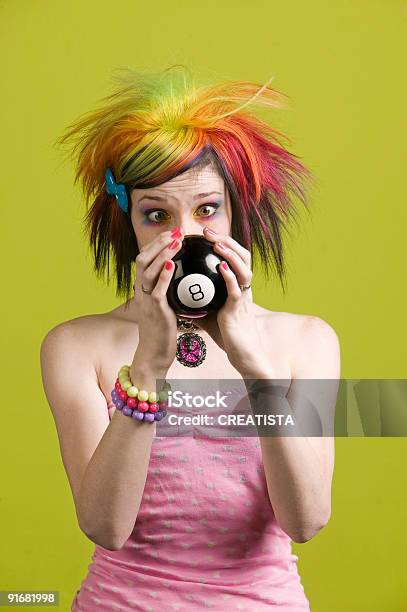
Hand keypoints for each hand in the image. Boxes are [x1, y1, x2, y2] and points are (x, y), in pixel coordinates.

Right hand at [131, 227, 182, 375]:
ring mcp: (146, 301)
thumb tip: (182, 276)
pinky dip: (164, 275)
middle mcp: (141, 292)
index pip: (145, 259)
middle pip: (143, 260)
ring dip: (162, 254)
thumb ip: (168, 291)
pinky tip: (172, 264)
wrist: (154, 354)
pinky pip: (158, 290)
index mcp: (143, 289)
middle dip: (159, 243)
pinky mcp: (155, 311)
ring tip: (176, 242)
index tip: (172, 233)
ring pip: (149, 271)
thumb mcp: (164, 306)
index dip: (156, 244)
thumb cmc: (162, 331)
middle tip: (176, 232)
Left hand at [198, 227, 270, 377]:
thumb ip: (197, 299)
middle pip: (242, 255)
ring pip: (243, 268)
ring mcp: (243, 297)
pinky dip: (229, 276)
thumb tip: (176, 291)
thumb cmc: (227, 333)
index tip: (204, 233)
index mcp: (237, 285)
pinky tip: (220, 267)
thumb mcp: (209, 311)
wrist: (241, 353)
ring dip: (230, 254)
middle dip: (226, 240)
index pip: (234, 257)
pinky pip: (236, 289)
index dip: (222, 242)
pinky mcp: (239, 309)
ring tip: (217, 244)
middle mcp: (244, 287)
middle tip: (207, 232)